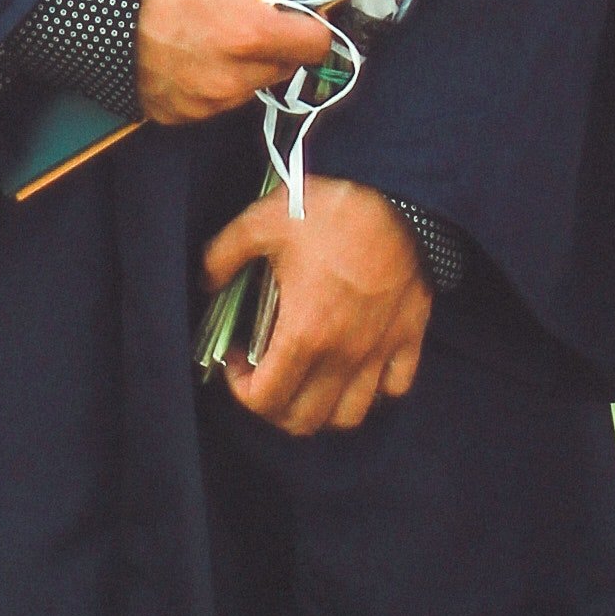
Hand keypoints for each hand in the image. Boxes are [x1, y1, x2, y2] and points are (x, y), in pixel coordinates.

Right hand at [135, 0, 339, 125]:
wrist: (83, 0)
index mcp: (251, 35)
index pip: (315, 44)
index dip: (310, 19)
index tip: (289, 2)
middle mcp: (231, 81)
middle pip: (284, 65)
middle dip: (275, 39)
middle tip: (245, 6)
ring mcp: (202, 104)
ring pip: (250, 86)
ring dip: (245, 62)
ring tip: (212, 25)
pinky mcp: (175, 115)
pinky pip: (213, 104)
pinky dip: (212, 82)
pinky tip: (189, 49)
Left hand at [202, 178, 430, 436]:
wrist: (400, 195)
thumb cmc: (332, 210)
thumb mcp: (264, 220)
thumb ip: (225, 252)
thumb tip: (206, 280)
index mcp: (304, 335)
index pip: (265, 401)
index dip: (239, 389)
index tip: (235, 360)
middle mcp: (342, 357)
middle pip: (304, 421)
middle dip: (274, 407)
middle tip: (264, 373)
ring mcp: (378, 353)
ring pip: (349, 417)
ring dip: (322, 409)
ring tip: (308, 378)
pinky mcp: (408, 339)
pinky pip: (394, 389)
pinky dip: (373, 391)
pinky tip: (357, 367)